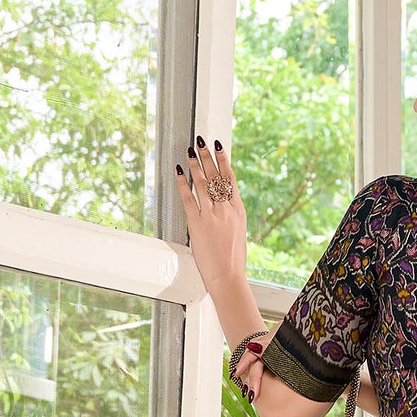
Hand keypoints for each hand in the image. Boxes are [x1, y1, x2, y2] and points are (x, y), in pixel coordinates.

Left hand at [175, 137, 250, 299]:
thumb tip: (223, 204)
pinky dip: (182, 183)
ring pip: (202, 183)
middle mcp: (226, 209)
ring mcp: (211, 215)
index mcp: (238, 210)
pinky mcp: (197, 223)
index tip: (219, 146)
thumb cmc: (232, 258)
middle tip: (201, 140)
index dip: (223, 160)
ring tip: (189, 151)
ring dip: (195, 165)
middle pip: (216, 176)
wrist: (228, 276)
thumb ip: (230, 216)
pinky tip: (177, 172)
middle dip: (207, 156)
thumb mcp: (238, 232)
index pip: (230, 179)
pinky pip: (188, 198)